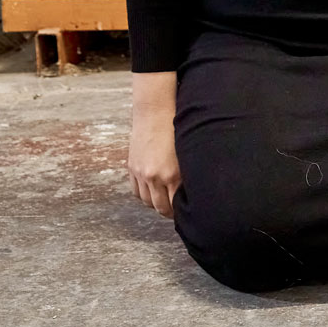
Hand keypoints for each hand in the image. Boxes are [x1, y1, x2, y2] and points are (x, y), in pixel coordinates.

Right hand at [128, 72, 180, 218]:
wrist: (155, 112)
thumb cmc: (178, 128)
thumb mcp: (189, 152)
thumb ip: (188, 173)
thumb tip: (195, 190)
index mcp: (171, 174)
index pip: (175, 204)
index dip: (182, 212)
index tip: (189, 213)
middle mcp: (153, 176)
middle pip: (160, 207)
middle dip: (170, 212)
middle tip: (179, 212)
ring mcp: (140, 173)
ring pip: (147, 201)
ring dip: (156, 205)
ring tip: (167, 203)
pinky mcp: (132, 167)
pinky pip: (136, 191)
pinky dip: (144, 196)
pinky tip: (153, 194)